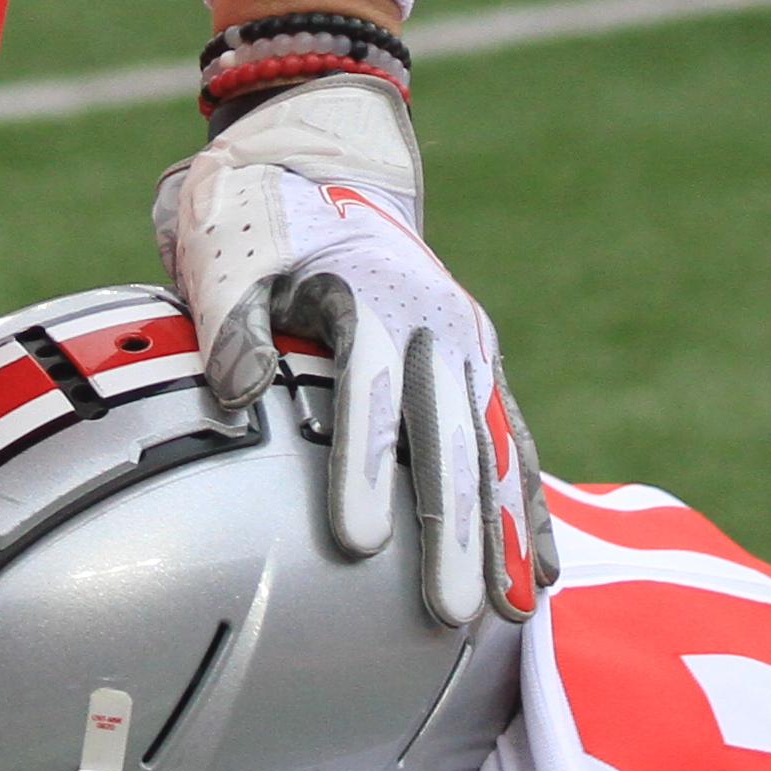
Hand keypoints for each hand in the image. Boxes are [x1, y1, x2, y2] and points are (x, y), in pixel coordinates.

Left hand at [152, 75, 534, 629]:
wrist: (325, 158)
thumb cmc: (263, 216)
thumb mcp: (230, 251)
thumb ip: (233, 321)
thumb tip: (237, 395)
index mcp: (374, 295)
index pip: (370, 394)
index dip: (364, 469)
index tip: (357, 545)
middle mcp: (437, 324)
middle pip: (447, 439)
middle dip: (452, 532)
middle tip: (448, 612)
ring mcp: (468, 346)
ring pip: (492, 449)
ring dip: (502, 533)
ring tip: (512, 612)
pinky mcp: (478, 366)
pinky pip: (512, 443)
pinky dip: (526, 507)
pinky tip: (539, 571)